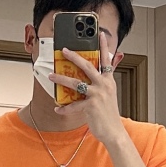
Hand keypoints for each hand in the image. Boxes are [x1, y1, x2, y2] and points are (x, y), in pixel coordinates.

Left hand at [56, 30, 124, 147]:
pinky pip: (73, 105)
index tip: (99, 34)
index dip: (103, 47)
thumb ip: (106, 80)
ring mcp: (97, 95)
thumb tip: (107, 69)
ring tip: (52, 76)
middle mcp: (104, 85)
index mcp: (108, 81)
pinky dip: (64, 108)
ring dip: (62, 79)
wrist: (114, 132)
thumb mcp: (110, 94)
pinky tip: (58, 108)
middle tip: (64, 50)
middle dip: (75, 57)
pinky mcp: (91, 106)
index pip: (106, 60)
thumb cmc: (109, 114)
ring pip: (76, 83)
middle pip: (88, 66)